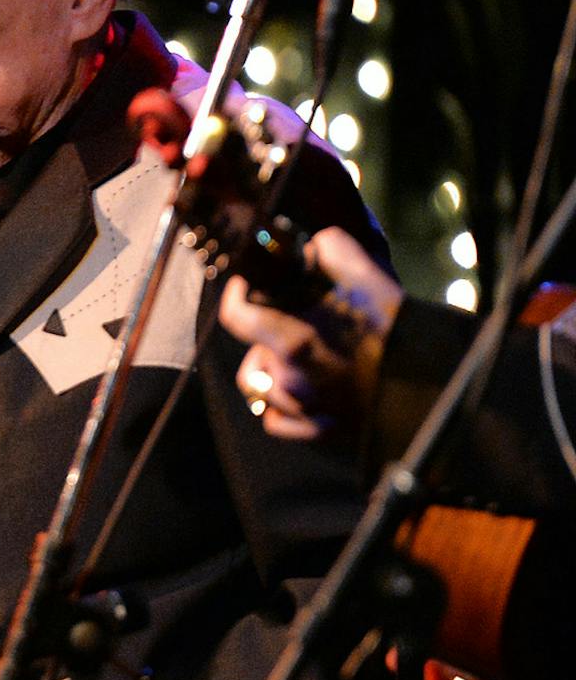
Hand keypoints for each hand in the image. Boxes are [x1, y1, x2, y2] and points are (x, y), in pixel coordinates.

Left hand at [218, 227, 399, 440]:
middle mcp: (291, 382)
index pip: (236, 316)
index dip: (238, 295)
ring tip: (305, 356)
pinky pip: (278, 420)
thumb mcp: (371, 281)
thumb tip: (311, 243)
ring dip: (275, 370)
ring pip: (263, 387)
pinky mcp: (317, 436)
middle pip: (254, 352)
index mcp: (294, 343)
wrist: (443, 393)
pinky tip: (305, 391)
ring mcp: (303, 413)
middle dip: (267, 334)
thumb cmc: (405, 336)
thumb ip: (333, 253)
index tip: (248, 285)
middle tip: (294, 321)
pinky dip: (284, 406)